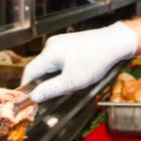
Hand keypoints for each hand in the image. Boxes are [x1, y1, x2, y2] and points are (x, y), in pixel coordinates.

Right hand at [22, 22, 136, 103]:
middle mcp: (51, 44)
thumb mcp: (71, 81)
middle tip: (57, 93)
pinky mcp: (69, 42)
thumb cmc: (95, 61)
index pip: (29, 72)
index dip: (26, 87)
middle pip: (40, 68)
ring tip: (73, 82)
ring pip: (51, 64)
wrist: (114, 43)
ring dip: (57, 76)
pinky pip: (59, 58)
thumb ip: (50, 90)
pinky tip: (78, 72)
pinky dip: (64, 69)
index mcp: (49, 53)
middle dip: (46, 82)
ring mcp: (60, 41)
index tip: (28, 99)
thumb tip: (34, 96)